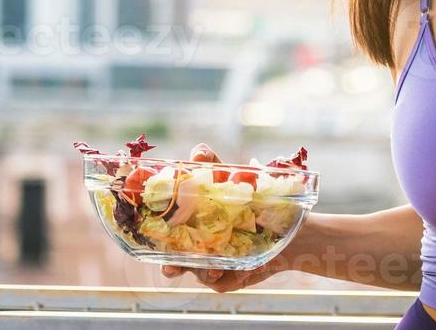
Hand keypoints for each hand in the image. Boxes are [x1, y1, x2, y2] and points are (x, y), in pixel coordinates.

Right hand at [160, 143, 291, 293]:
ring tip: (207, 270)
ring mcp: (209, 264)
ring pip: (196, 272)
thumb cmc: (252, 198)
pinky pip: (220, 281)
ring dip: (198, 271)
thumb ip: (212, 164)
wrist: (286, 224)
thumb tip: (197, 154)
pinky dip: (222, 276)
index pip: (162, 230)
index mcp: (188, 222)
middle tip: (171, 265)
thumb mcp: (232, 177)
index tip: (148, 233)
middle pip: (171, 260)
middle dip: (169, 264)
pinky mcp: (227, 278)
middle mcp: (194, 245)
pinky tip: (227, 272)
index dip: (152, 233)